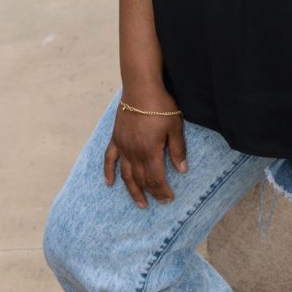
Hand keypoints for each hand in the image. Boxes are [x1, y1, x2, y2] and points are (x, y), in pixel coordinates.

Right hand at [103, 95, 187, 209]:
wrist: (141, 88)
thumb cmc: (161, 106)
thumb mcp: (175, 127)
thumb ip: (177, 149)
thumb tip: (182, 170)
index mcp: (150, 151)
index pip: (156, 178)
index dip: (162, 191)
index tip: (169, 198)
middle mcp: (134, 152)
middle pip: (142, 179)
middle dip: (151, 193)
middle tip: (160, 202)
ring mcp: (123, 146)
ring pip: (126, 175)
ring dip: (132, 190)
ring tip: (140, 203)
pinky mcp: (116, 139)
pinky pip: (110, 159)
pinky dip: (109, 172)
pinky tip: (109, 183)